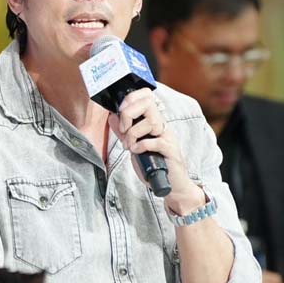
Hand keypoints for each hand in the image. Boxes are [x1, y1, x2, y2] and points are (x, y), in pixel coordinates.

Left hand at [108, 89, 202, 211]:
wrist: (170, 185)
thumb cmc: (153, 165)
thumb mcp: (134, 145)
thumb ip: (124, 131)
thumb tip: (112, 116)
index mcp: (153, 121)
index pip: (145, 97)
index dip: (130, 100)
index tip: (120, 114)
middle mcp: (162, 126)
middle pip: (147, 103)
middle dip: (128, 114)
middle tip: (124, 130)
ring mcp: (168, 137)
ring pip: (151, 121)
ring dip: (133, 133)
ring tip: (130, 146)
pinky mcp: (171, 150)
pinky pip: (156, 141)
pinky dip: (142, 145)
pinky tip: (137, 152)